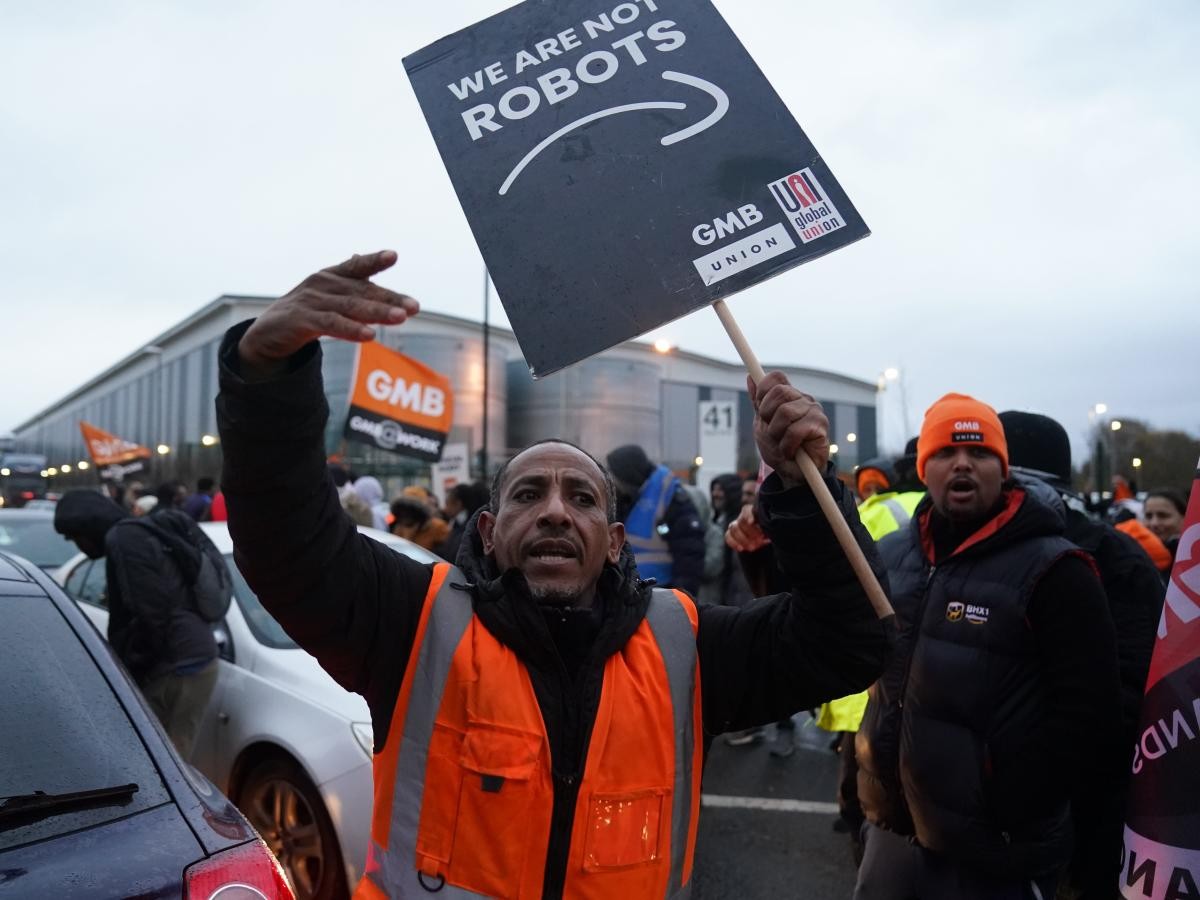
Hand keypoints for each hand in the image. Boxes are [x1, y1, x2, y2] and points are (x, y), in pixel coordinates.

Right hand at [238, 251, 418, 377]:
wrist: (267, 334)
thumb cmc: (305, 313)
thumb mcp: (329, 297)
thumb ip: (350, 285)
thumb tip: (364, 258)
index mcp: (330, 276)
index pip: (356, 266)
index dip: (374, 260)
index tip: (393, 256)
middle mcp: (322, 284)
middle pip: (362, 291)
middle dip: (390, 299)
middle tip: (414, 307)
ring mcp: (312, 301)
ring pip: (351, 307)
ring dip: (377, 312)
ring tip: (400, 318)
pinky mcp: (302, 320)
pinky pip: (331, 324)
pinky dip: (351, 329)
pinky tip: (370, 335)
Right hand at [725, 502, 769, 551]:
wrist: (763, 540)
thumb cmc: (768, 532)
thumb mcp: (770, 529)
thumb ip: (768, 528)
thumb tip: (767, 531)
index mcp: (753, 513)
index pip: (747, 510)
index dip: (748, 515)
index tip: (751, 522)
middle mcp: (743, 517)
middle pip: (741, 521)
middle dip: (750, 532)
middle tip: (759, 540)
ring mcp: (736, 525)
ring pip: (733, 529)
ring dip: (743, 539)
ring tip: (753, 547)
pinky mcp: (731, 534)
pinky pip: (728, 536)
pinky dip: (733, 543)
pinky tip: (741, 549)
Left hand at [748, 372, 828, 485]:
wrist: (791, 474)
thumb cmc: (778, 448)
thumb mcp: (762, 424)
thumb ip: (758, 402)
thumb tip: (750, 377)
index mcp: (789, 396)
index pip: (776, 377)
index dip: (763, 389)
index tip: (760, 409)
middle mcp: (804, 400)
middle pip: (780, 391)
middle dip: (768, 415)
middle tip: (772, 432)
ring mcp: (814, 412)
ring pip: (786, 412)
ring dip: (777, 434)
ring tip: (782, 444)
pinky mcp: (820, 427)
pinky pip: (795, 430)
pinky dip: (787, 445)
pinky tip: (791, 452)